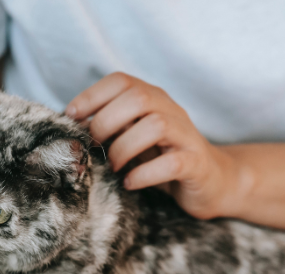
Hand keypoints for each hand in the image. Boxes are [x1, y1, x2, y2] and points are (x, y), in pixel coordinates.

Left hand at [66, 72, 240, 219]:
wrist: (212, 181)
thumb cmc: (162, 159)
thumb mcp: (133, 138)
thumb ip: (110, 128)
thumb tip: (72, 127)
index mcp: (152, 99)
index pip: (121, 80)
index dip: (92, 95)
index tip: (72, 117)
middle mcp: (171, 111)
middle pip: (138, 98)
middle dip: (106, 123)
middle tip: (95, 148)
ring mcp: (186, 136)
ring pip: (155, 126)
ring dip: (125, 148)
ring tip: (114, 167)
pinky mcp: (195, 163)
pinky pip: (172, 163)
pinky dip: (144, 174)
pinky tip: (130, 183)